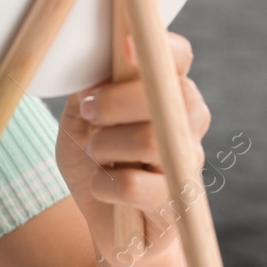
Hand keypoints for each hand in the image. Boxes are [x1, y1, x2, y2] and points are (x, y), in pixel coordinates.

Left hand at [55, 31, 211, 262]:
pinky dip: (102, 185)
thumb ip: (89, 87)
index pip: (177, 56)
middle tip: (88, 112)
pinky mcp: (175, 205)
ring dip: (105, 146)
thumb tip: (96, 68)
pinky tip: (101, 186)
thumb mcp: (79, 116)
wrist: (101, 220)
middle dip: (114, 102)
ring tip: (96, 154)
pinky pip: (132, 186)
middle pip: (163, 95)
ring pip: (149, 140)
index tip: (123, 46)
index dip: (157, 45)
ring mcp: (185, 163)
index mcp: (165, 90)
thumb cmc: (92, 157)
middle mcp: (186, 121)